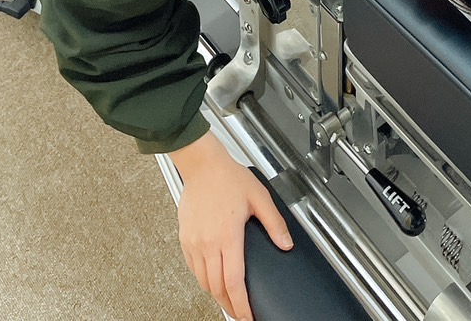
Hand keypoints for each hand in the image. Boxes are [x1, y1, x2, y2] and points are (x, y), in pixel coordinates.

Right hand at [174, 132, 291, 320]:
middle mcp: (208, 243)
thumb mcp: (259, 197)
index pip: (234, 282)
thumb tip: (286, 244)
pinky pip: (193, 269)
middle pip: (217, 288)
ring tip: (228, 299)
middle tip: (241, 312)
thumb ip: (275, 223)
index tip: (247, 316)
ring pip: (203, 282)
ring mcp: (194, 242)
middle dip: (230, 305)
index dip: (241, 304)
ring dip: (216, 294)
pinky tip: (212, 279)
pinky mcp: (185, 239)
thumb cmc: (227, 177)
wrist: (202, 165)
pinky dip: (203, 280)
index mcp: (227, 236)